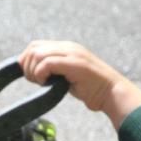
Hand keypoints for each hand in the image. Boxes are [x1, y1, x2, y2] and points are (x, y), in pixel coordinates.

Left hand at [19, 40, 140, 126]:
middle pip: (34, 48)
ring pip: (38, 54)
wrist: (113, 94)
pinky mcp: (74, 63)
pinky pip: (47, 63)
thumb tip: (35, 73)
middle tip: (35, 81)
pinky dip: (41, 74)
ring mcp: (72, 53)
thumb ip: (56, 71)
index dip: (27, 60)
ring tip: (42, 83)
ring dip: (33, 71)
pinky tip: (47, 84)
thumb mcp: (70, 77)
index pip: (37, 46)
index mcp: (68, 49)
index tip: (30, 76)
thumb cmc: (93, 90)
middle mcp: (69, 47)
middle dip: (27, 65)